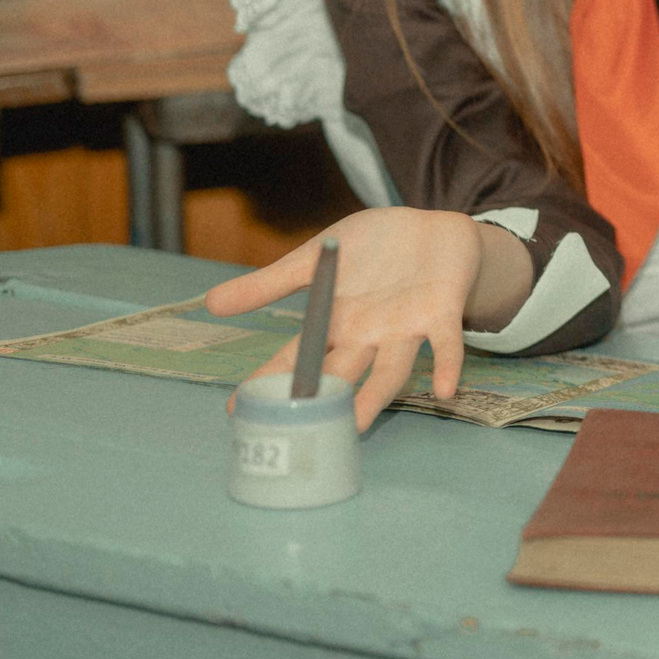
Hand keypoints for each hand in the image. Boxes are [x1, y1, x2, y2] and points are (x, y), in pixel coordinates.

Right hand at [202, 207, 513, 430]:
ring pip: (389, 369)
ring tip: (359, 425)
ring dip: (376, 396)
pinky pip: (446, 342)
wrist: (433, 228)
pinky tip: (446, 391)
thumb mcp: (317, 258)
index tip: (236, 409)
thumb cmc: (374, 248)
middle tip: (300, 431)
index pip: (295, 357)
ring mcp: (405, 327)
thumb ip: (271, 282)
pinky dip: (448, 365)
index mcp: (335, 322)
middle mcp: (368, 335)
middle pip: (339, 372)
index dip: (268, 380)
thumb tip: (210, 303)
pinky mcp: (441, 312)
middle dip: (320, 400)